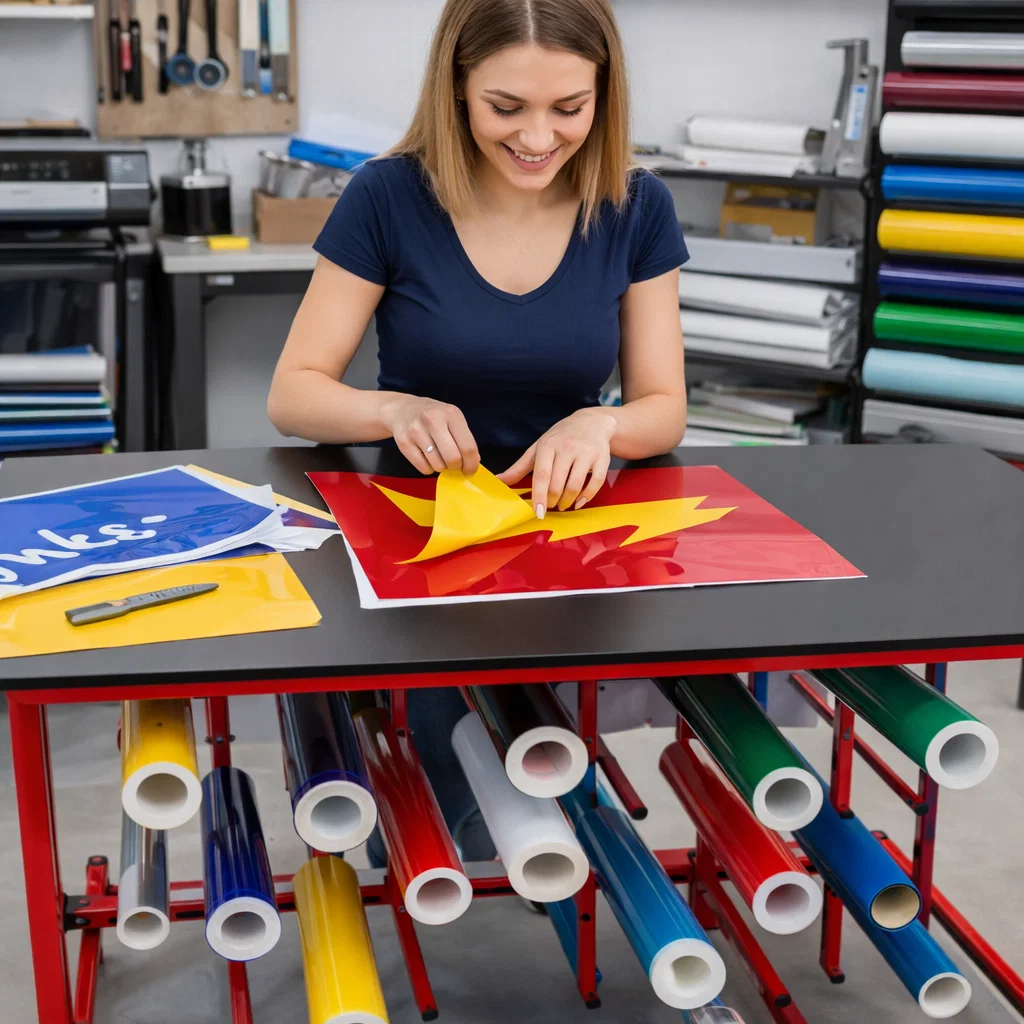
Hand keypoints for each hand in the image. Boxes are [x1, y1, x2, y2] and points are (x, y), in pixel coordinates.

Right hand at [383, 395, 479, 475]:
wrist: (402, 410)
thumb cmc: (433, 417)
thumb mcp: (452, 419)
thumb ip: (464, 438)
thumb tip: (474, 461)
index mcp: (451, 414)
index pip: (468, 447)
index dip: (472, 464)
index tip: (470, 470)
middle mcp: (433, 420)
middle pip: (453, 458)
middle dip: (456, 467)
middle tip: (454, 465)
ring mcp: (416, 431)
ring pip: (438, 465)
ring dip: (441, 467)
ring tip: (438, 457)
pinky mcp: (404, 443)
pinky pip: (423, 468)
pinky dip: (428, 468)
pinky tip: (427, 458)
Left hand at [498, 408, 615, 515]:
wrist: (592, 422)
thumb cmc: (561, 437)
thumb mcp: (538, 448)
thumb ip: (519, 467)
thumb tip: (498, 480)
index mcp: (548, 445)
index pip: (542, 474)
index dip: (539, 496)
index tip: (538, 512)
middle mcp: (567, 448)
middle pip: (558, 483)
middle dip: (553, 501)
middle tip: (550, 506)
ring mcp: (586, 452)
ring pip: (576, 485)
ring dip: (568, 501)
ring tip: (563, 505)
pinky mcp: (602, 458)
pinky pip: (596, 482)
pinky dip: (587, 496)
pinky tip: (579, 502)